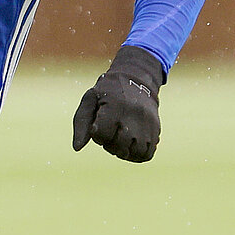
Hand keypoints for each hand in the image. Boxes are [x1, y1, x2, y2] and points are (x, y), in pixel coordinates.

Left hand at [71, 45, 165, 162]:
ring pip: (135, 153)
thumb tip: (77, 148)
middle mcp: (133, 116)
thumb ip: (81, 124)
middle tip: (110, 133)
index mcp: (114, 107)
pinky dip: (137, 155)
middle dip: (110, 145)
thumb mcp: (90, 100)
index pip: (102, 136)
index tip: (99, 125)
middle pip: (119, 147)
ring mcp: (147, 123)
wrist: (137, 80)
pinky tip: (131, 145)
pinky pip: (147, 154)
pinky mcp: (156, 129)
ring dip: (124, 152)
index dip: (97, 135)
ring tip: (120, 140)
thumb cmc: (109, 92)